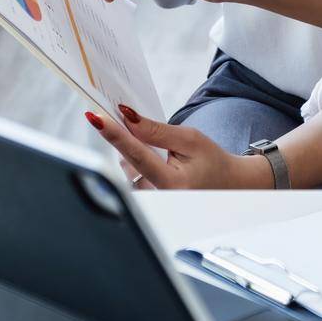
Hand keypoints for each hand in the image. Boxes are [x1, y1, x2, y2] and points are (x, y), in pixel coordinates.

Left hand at [86, 106, 272, 189]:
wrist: (225, 185)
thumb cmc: (211, 161)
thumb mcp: (190, 139)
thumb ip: (158, 131)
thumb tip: (128, 118)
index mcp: (172, 182)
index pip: (137, 154)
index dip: (115, 134)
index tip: (96, 118)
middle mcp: (157, 197)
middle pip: (127, 160)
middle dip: (128, 139)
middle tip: (137, 126)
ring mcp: (149, 202)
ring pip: (126, 167)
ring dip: (134, 151)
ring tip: (162, 153)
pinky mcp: (145, 201)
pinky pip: (129, 175)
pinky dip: (136, 162)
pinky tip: (156, 161)